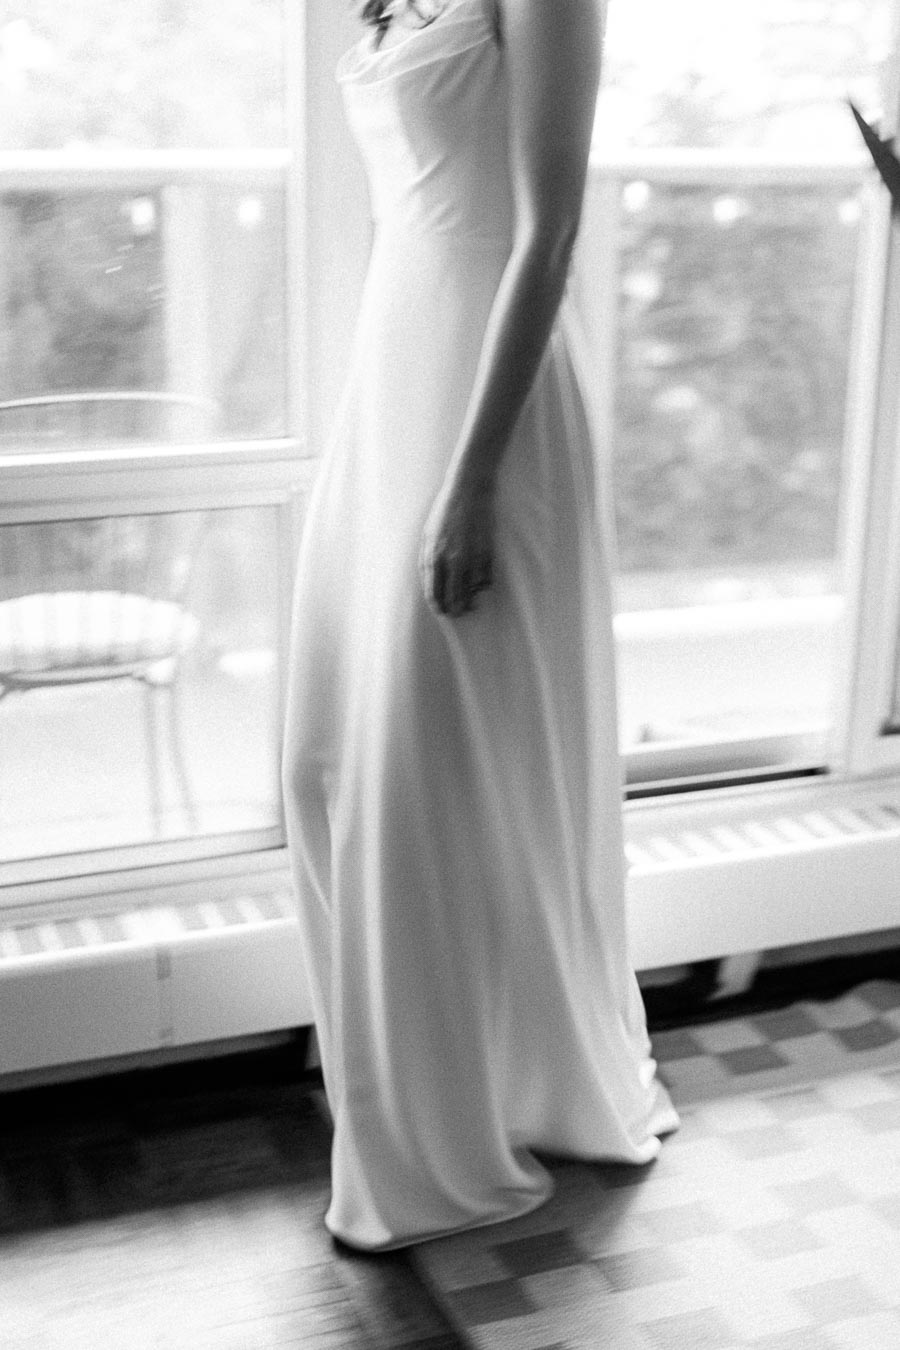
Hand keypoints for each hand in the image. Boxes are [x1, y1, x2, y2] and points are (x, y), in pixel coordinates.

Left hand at [419, 476, 495, 617]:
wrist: (469, 491)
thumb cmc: (445, 512)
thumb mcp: (427, 534)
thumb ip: (426, 559)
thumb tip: (429, 581)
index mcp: (433, 557)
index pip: (434, 593)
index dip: (438, 606)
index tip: (442, 610)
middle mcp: (452, 561)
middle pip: (453, 598)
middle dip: (455, 610)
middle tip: (458, 613)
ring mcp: (471, 559)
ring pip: (471, 593)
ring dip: (470, 601)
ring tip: (470, 604)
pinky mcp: (487, 554)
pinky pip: (486, 580)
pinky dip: (483, 585)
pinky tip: (480, 584)